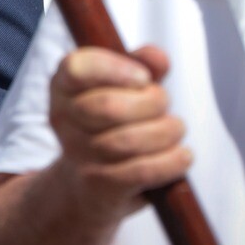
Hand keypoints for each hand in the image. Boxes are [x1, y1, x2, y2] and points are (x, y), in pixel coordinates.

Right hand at [45, 45, 189, 223]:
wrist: (87, 186)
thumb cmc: (111, 126)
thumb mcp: (122, 89)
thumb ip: (141, 65)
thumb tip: (158, 58)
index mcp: (63, 86)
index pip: (78, 68)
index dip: (115, 68)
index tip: (144, 77)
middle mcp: (62, 119)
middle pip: (110, 106)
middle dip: (152, 102)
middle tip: (164, 105)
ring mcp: (78, 155)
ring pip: (129, 141)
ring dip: (166, 132)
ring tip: (175, 130)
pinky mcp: (99, 186)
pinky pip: (141, 171)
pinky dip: (171, 162)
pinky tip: (182, 156)